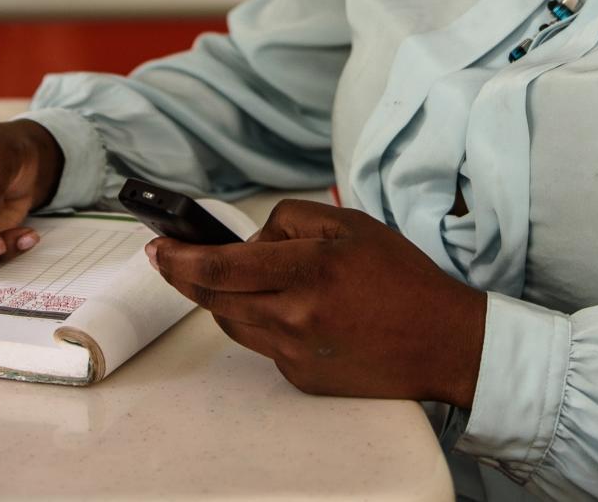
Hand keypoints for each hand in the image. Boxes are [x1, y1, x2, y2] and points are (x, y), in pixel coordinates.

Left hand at [147, 198, 486, 406]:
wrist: (441, 341)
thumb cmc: (401, 277)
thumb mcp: (350, 225)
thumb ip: (293, 220)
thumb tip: (250, 237)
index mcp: (309, 270)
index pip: (221, 267)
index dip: (180, 258)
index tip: (156, 248)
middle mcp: (295, 316)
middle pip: (215, 299)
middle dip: (186, 277)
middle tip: (169, 259)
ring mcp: (295, 353)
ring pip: (233, 322)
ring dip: (223, 299)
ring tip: (235, 277)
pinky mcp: (301, 377)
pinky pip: (263, 344)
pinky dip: (262, 321)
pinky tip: (289, 308)